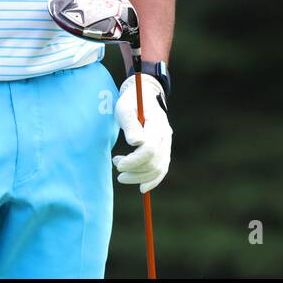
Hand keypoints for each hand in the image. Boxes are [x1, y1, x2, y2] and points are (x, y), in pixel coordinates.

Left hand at [113, 73, 171, 193]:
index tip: (117, 163)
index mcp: (157, 124)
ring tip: (121, 172)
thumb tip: (135, 143)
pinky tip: (142, 186)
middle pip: (154, 162)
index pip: (149, 149)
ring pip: (158, 168)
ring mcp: (167, 143)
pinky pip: (162, 169)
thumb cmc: (131, 102)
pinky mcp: (164, 150)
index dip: (134, 161)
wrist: (143, 96)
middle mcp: (166, 135)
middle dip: (134, 170)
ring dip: (139, 176)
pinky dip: (153, 180)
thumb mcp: (125, 109)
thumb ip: (131, 125)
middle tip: (116, 165)